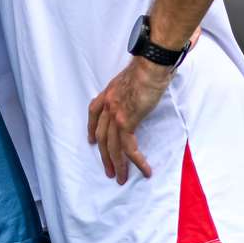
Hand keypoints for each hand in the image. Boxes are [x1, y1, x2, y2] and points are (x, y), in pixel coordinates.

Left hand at [87, 54, 174, 184]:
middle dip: (105, 155)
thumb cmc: (148, 66)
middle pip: (102, 135)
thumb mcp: (133, 78)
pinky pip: (129, 147)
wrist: (151, 64)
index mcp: (108, 93)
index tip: (92, 140)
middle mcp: (107, 104)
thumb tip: (143, 92)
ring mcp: (115, 113)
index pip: (93, 113)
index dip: (92, 128)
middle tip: (109, 171)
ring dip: (118, 164)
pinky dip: (136, 161)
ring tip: (121, 178)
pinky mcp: (127, 121)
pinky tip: (144, 170)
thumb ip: (132, 89)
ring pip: (112, 146)